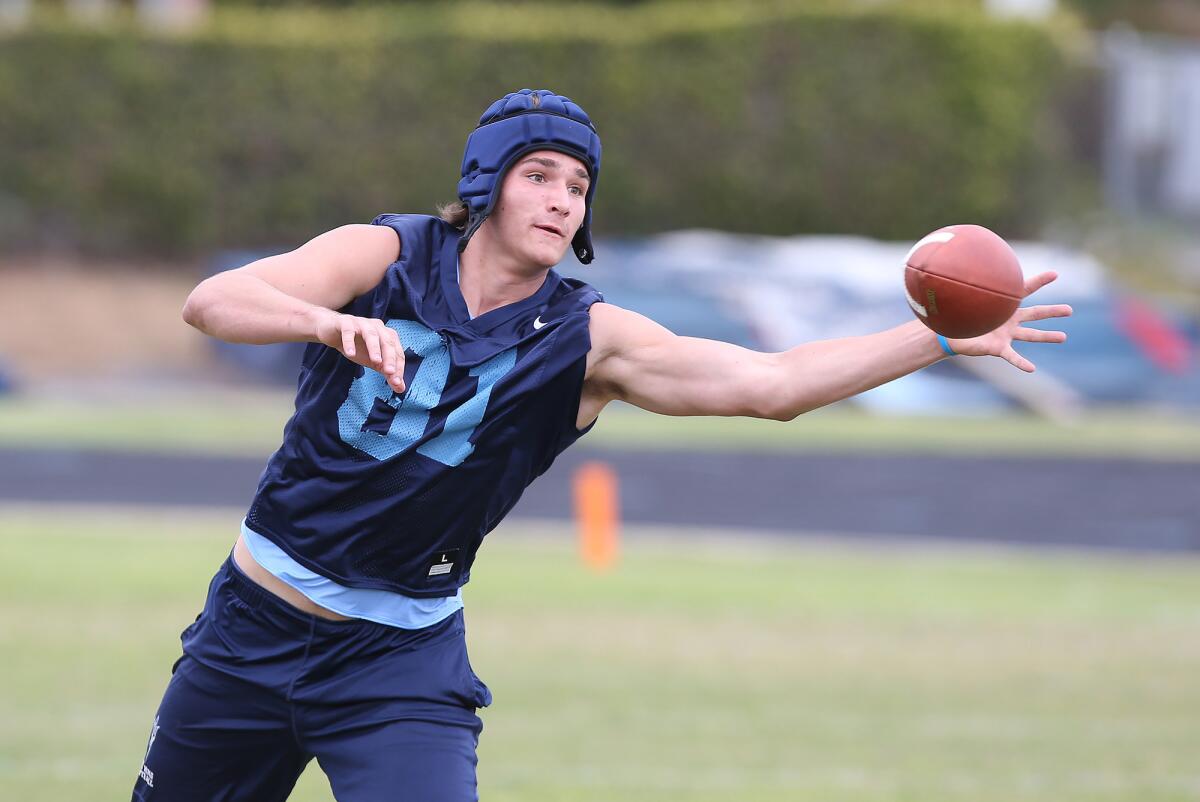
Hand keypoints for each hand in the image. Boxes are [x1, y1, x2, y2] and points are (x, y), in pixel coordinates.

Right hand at [313, 309, 405, 391]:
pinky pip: (349, 332)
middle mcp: (377, 327)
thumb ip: (387, 372)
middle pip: (387, 342)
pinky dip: (350, 342)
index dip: (398, 367)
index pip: (397, 352)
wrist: (331, 331)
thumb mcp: (373, 361)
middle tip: (390, 373)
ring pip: (371, 335)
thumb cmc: (357, 345)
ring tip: (376, 361)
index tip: (397, 384)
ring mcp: (361, 323)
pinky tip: (350, 353)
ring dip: (374, 348)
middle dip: (390, 358)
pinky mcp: (345, 323)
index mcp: (387, 335)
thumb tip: (400, 388)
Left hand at [947, 271, 1071, 372]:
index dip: (1039, 282)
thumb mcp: (968, 300)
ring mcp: (1006, 335)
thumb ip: (973, 289)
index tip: (1055, 274)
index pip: (1024, 290)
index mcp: (1005, 306)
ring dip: (1046, 336)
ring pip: (1030, 335)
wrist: (953, 335)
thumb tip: (965, 269)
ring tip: (1063, 337)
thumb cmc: (963, 316)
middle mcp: (1009, 320)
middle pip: (1035, 313)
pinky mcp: (998, 348)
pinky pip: (1012, 356)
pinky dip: (1021, 363)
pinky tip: (1032, 368)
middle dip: (1052, 311)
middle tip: (1070, 310)